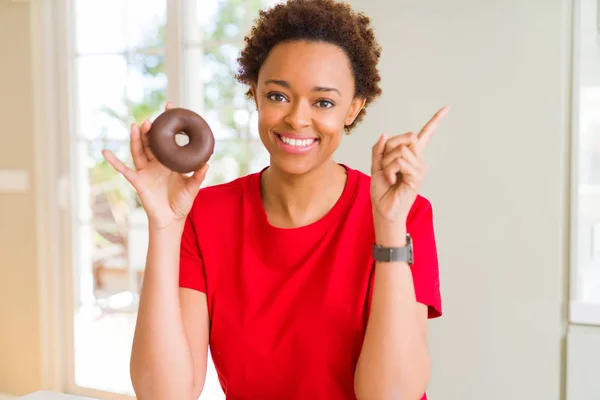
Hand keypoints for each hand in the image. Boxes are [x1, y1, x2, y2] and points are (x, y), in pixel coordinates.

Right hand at [102, 102, 208, 229]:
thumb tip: (207, 163)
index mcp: (169, 161)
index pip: (166, 140)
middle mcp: (156, 163)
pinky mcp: (137, 181)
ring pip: (138, 150)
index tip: (170, 108)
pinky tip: (105, 152)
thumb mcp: (192, 187)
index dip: (167, 125)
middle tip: (151, 119)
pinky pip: (123, 170)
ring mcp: (145, 171)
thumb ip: (198, 176)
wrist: (171, 219)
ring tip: (135, 125)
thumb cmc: (182, 202)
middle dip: (149, 130)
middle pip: (150, 142)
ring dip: (136, 139)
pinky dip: (114, 161)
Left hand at [370, 106, 448, 227]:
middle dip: (390, 147)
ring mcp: (420, 168)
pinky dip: (389, 169)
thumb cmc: (381, 191)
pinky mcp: (417, 176)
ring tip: (388, 175)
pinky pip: (400, 161)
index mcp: (411, 156)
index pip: (426, 135)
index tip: (447, 108)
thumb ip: (379, 149)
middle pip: (408, 137)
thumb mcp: (375, 166)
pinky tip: (390, 180)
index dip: (436, 121)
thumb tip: (385, 134)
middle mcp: (419, 160)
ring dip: (387, 161)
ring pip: (401, 149)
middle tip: (385, 164)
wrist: (383, 211)